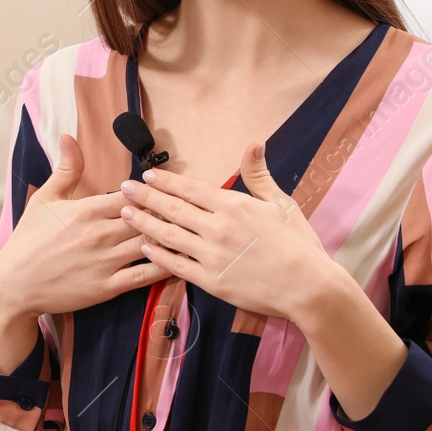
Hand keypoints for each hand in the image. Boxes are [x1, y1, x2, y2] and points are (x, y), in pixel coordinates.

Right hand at [0, 132, 168, 324]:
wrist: (14, 284)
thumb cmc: (28, 240)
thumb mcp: (44, 199)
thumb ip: (65, 169)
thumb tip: (68, 137)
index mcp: (87, 210)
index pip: (132, 194)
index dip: (151, 190)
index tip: (163, 189)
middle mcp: (100, 233)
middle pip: (147, 217)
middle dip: (167, 212)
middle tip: (187, 208)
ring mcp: (105, 261)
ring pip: (151, 243)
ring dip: (172, 237)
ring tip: (192, 231)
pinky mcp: (107, 287)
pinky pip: (145, 276)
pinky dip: (165, 267)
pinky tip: (180, 261)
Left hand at [116, 140, 338, 324]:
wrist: (309, 287)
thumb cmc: (298, 243)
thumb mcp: (281, 203)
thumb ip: (259, 174)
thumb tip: (254, 143)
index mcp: (234, 206)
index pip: (190, 189)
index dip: (166, 182)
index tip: (147, 176)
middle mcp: (218, 228)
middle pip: (173, 209)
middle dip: (145, 197)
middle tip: (122, 189)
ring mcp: (212, 256)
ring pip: (169, 236)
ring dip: (144, 223)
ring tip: (124, 214)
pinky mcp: (211, 282)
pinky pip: (177, 266)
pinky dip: (158, 255)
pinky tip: (145, 247)